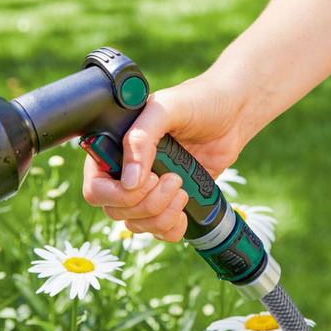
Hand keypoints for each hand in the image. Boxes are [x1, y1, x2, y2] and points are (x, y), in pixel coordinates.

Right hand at [82, 75, 247, 241]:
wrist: (234, 113)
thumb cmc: (198, 101)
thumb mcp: (166, 109)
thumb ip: (141, 139)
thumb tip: (129, 181)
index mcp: (117, 146)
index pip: (96, 187)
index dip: (117, 194)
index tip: (148, 180)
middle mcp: (128, 170)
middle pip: (116, 210)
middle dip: (146, 203)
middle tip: (173, 179)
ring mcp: (149, 188)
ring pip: (137, 224)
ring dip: (160, 215)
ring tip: (182, 189)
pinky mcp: (170, 200)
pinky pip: (158, 229)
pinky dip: (169, 228)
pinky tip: (183, 212)